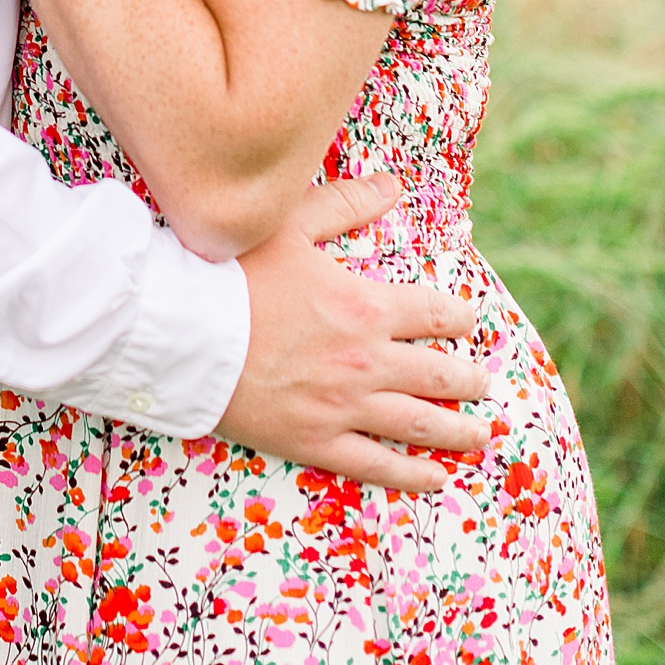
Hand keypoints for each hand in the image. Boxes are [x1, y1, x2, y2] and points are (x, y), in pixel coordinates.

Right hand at [219, 174, 494, 492]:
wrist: (180, 332)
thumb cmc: (230, 271)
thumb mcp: (289, 223)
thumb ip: (345, 203)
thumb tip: (393, 185)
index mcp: (367, 306)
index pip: (436, 313)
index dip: (460, 317)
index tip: (469, 320)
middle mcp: (367, 361)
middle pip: (439, 375)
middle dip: (469, 379)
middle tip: (485, 383)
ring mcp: (343, 407)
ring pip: (419, 424)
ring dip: (458, 430)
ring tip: (480, 435)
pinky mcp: (314, 441)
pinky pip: (376, 465)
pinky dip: (412, 476)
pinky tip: (436, 479)